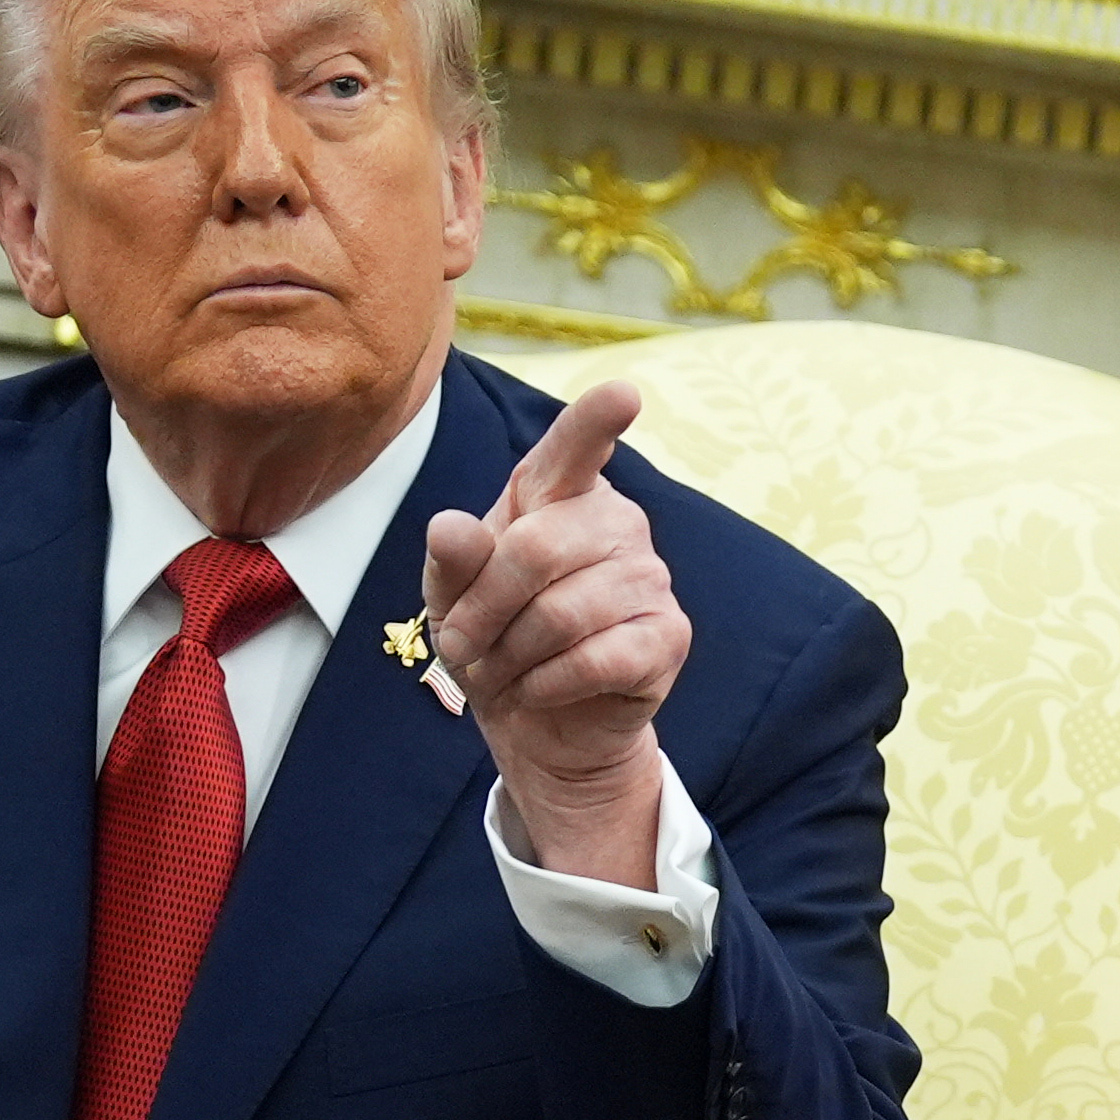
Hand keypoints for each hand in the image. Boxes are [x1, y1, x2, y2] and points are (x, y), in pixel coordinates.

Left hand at [422, 379, 687, 888]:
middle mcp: (616, 523)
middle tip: (460, 646)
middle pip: (538, 550)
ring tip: (503, 671)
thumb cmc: (496, 641)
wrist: (538, 724)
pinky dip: (549, 683)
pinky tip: (540, 689)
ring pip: (563, 613)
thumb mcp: (451, 597)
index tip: (623, 395)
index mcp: (562, 495)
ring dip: (513, 655)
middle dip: (483, 609)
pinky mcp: (668, 637)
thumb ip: (451, 559)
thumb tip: (451, 527)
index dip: (596, 421)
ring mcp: (650, 578)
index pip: (576, 448)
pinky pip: (596, 657)